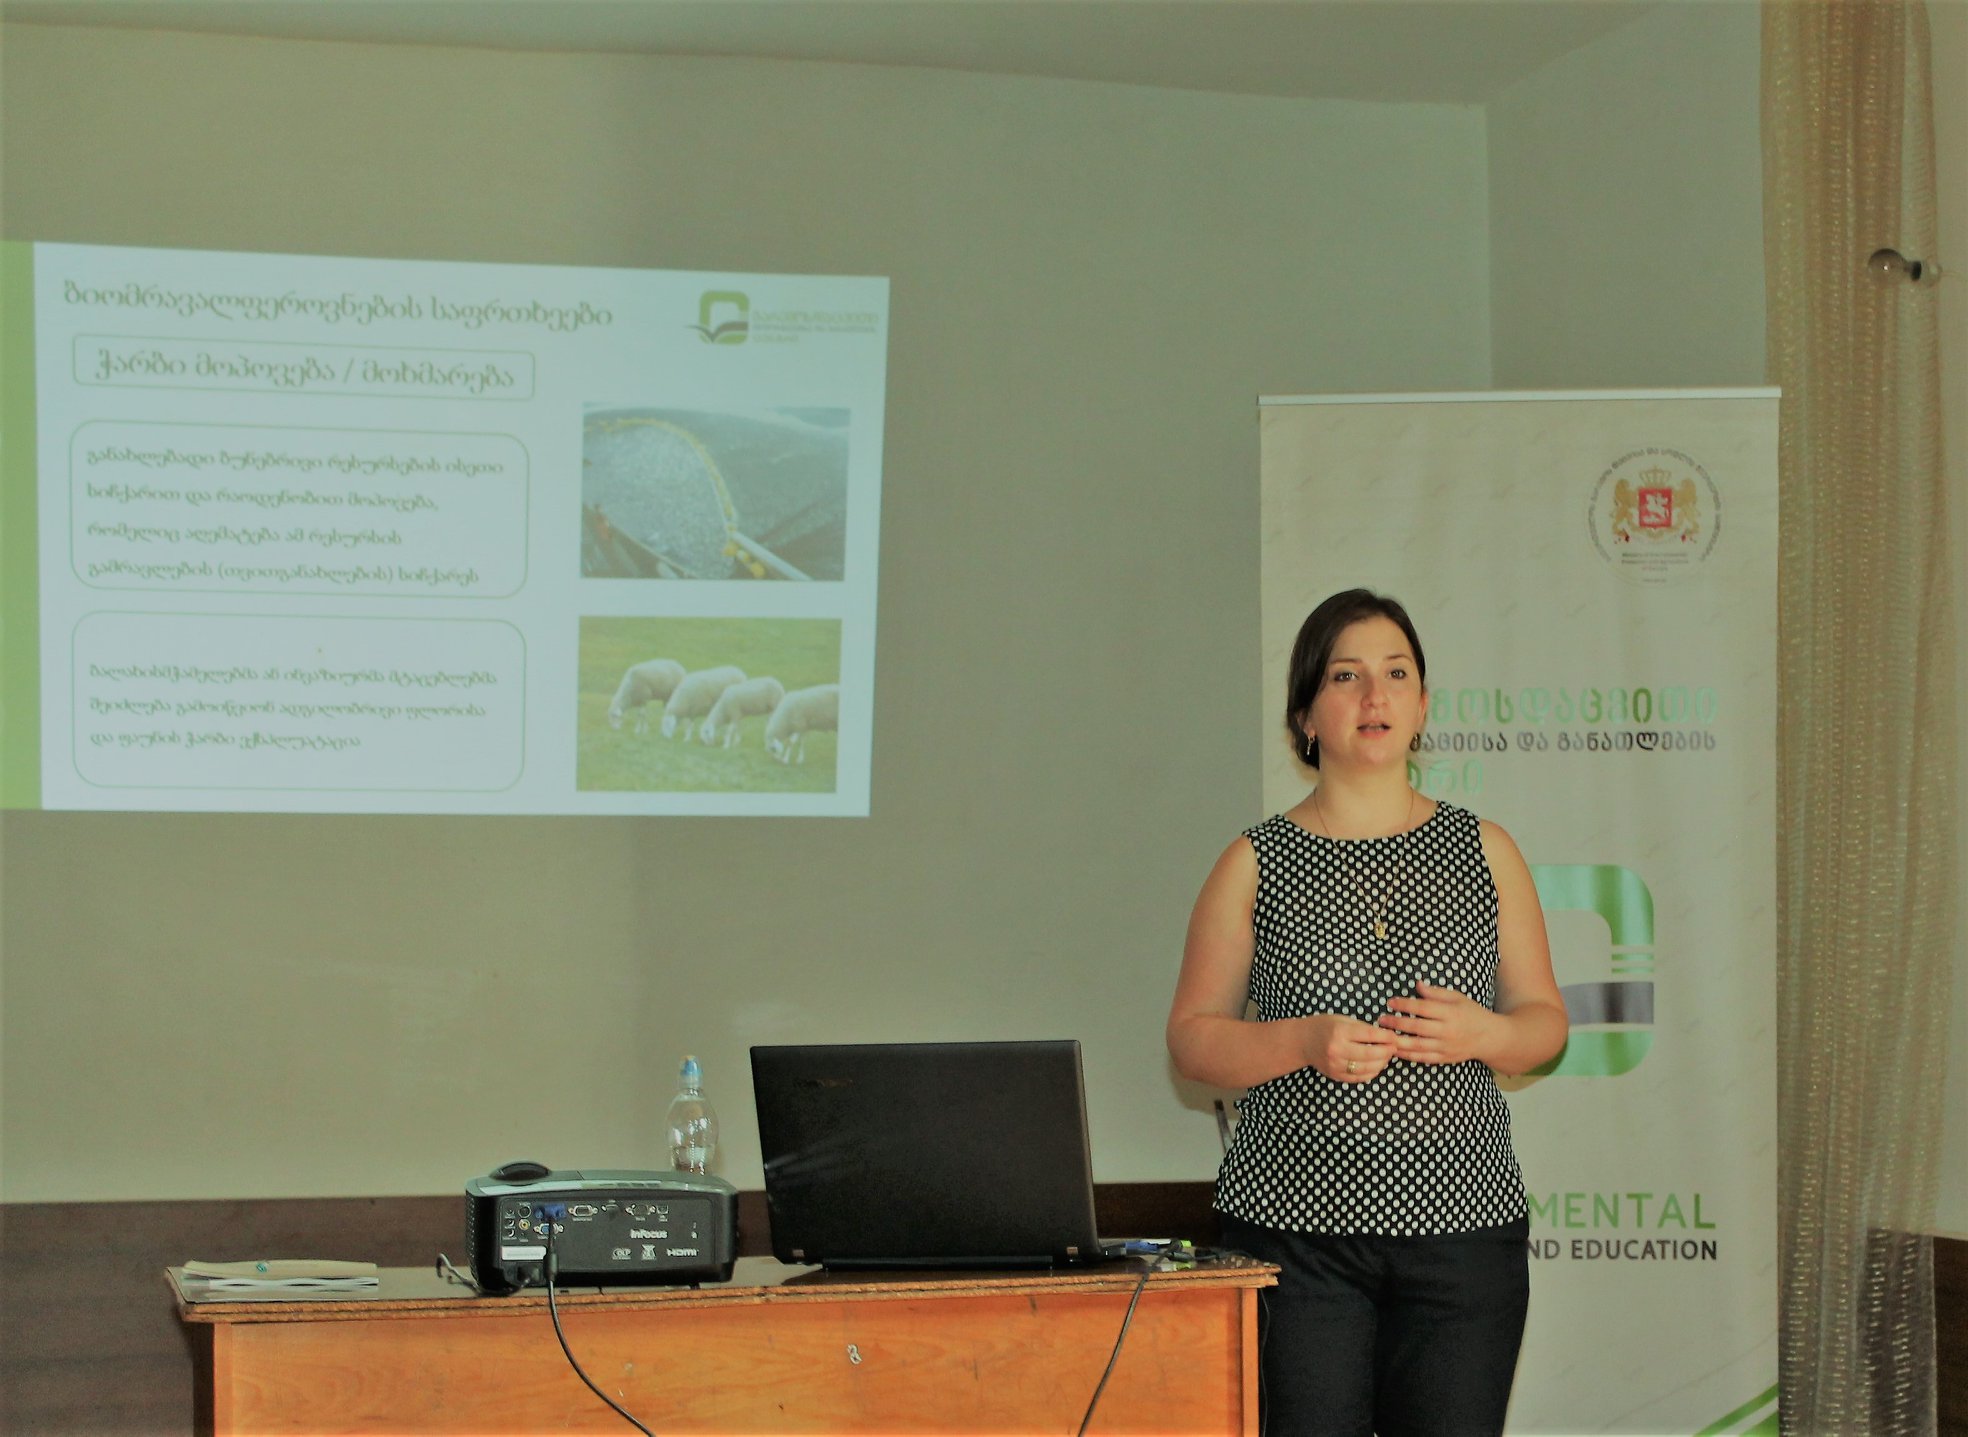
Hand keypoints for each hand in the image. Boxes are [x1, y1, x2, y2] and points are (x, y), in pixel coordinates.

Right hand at [1302, 1014, 1396, 1082]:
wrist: (1303, 1042)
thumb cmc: (1325, 1026)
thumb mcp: (1343, 1020)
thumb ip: (1363, 1029)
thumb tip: (1386, 1037)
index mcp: (1340, 1032)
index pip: (1369, 1035)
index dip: (1386, 1037)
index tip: (1395, 1037)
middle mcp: (1337, 1049)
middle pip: (1370, 1054)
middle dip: (1387, 1051)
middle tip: (1394, 1048)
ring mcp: (1336, 1065)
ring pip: (1367, 1069)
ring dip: (1381, 1063)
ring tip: (1386, 1056)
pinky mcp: (1336, 1075)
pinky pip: (1359, 1078)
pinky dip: (1371, 1072)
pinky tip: (1376, 1065)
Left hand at [1377, 981, 1496, 1065]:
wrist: (1490, 1038)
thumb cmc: (1472, 1014)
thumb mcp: (1458, 998)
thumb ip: (1436, 993)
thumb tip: (1417, 985)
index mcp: (1451, 1013)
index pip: (1423, 1008)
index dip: (1405, 1004)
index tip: (1390, 1002)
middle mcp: (1447, 1031)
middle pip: (1417, 1027)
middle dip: (1396, 1023)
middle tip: (1380, 1019)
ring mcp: (1445, 1047)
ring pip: (1417, 1045)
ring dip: (1398, 1041)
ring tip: (1383, 1036)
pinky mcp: (1444, 1058)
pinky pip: (1423, 1058)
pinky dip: (1408, 1055)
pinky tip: (1395, 1051)